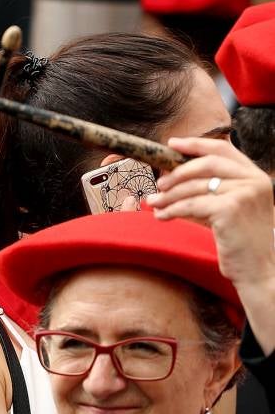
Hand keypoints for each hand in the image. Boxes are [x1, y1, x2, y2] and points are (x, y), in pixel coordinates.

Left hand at [148, 137, 274, 291]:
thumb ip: (214, 191)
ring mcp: (244, 193)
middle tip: (159, 184)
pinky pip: (192, 204)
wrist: (259, 269)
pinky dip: (172, 209)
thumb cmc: (241, 242)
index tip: (172, 144)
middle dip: (178, 172)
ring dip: (169, 195)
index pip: (223, 150)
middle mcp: (254, 180)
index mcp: (255, 176)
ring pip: (195, 186)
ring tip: (153, 203)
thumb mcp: (232, 209)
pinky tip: (161, 217)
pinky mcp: (231, 209)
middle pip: (206, 164)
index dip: (195, 144)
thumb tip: (175, 178)